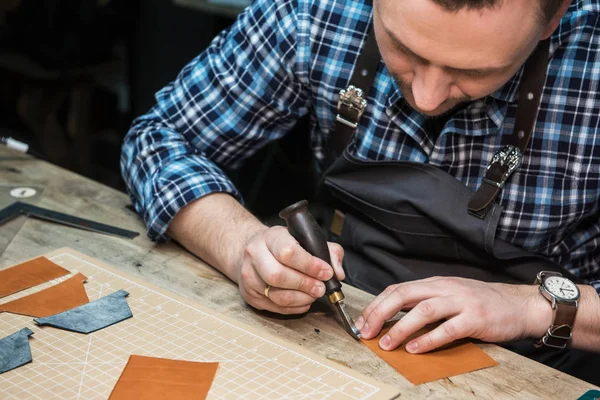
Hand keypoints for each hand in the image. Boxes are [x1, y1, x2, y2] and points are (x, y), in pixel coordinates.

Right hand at [236, 226, 344, 314]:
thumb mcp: (306, 239)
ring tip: (313, 295)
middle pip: (278, 276)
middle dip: (305, 285)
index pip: (288, 252)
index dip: (310, 265)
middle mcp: (255, 254)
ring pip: (275, 295)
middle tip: (321, 288)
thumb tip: (337, 272)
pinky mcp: (249, 294)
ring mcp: (249, 275)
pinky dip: (293, 308)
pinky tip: (303, 301)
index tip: (326, 272)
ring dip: (301, 299)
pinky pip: (273, 307)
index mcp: (270, 237)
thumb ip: (328, 251)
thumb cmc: (283, 245)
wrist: (253, 250)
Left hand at [356, 277, 548, 352]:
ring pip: (422, 311)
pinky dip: (428, 340)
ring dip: (400, 328)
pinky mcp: (474, 319)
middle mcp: (444, 288)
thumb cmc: (480, 303)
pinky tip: (415, 349)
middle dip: (380, 313)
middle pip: (404, 295)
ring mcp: (460, 302)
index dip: (377, 305)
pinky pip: (447, 329)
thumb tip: (394, 318)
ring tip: (386, 343)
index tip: (363, 321)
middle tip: (366, 332)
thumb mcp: (449, 295)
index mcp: (435, 283)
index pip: (397, 289)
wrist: (519, 305)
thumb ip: (425, 302)